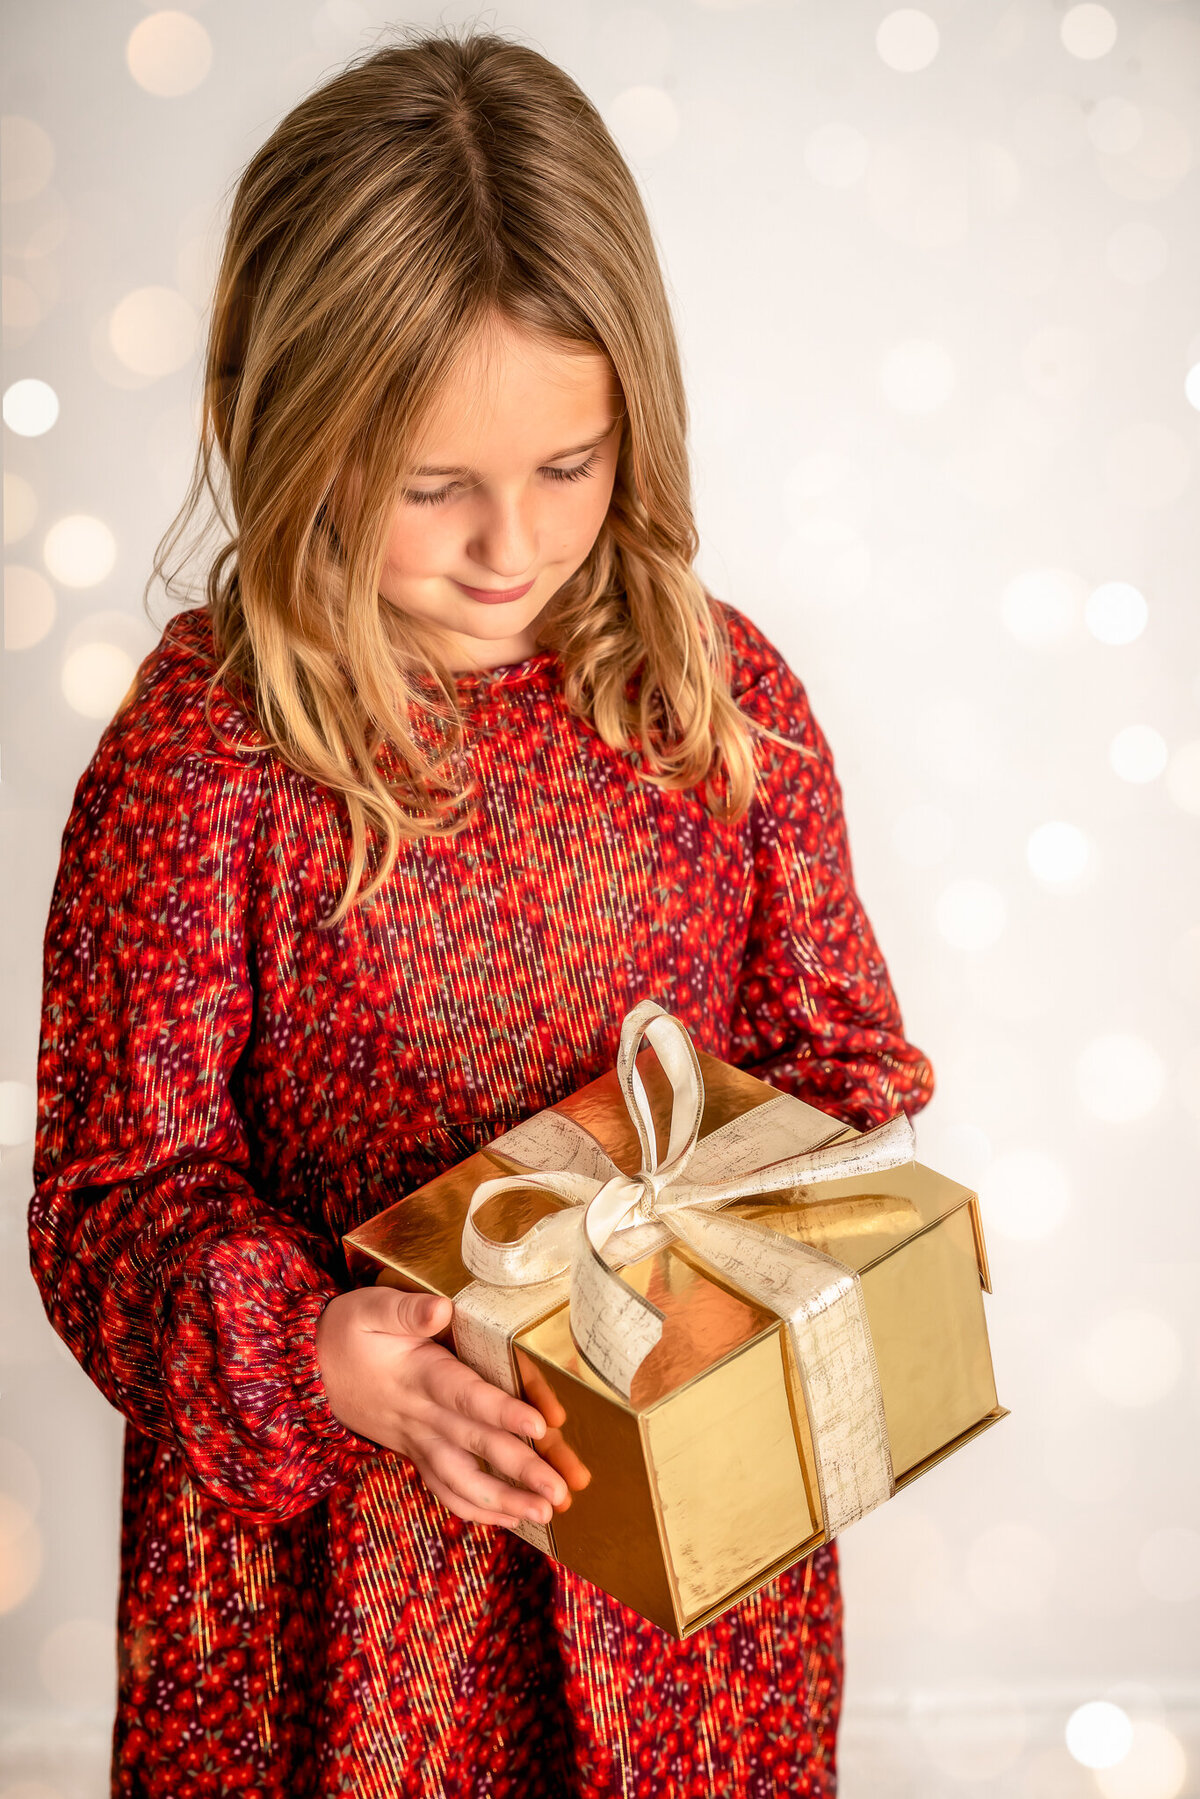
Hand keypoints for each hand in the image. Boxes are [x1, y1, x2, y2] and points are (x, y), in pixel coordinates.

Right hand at [315, 1285, 569, 1528]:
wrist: (310, 1371)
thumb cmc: (349, 1331)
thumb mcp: (371, 1308)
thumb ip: (406, 1310)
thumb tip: (441, 1309)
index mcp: (418, 1376)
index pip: (465, 1396)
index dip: (502, 1412)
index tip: (540, 1426)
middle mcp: (421, 1417)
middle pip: (475, 1446)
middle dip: (520, 1470)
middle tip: (560, 1491)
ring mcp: (417, 1442)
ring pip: (462, 1480)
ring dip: (505, 1500)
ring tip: (546, 1514)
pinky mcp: (416, 1454)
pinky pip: (447, 1490)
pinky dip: (479, 1510)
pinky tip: (513, 1519)